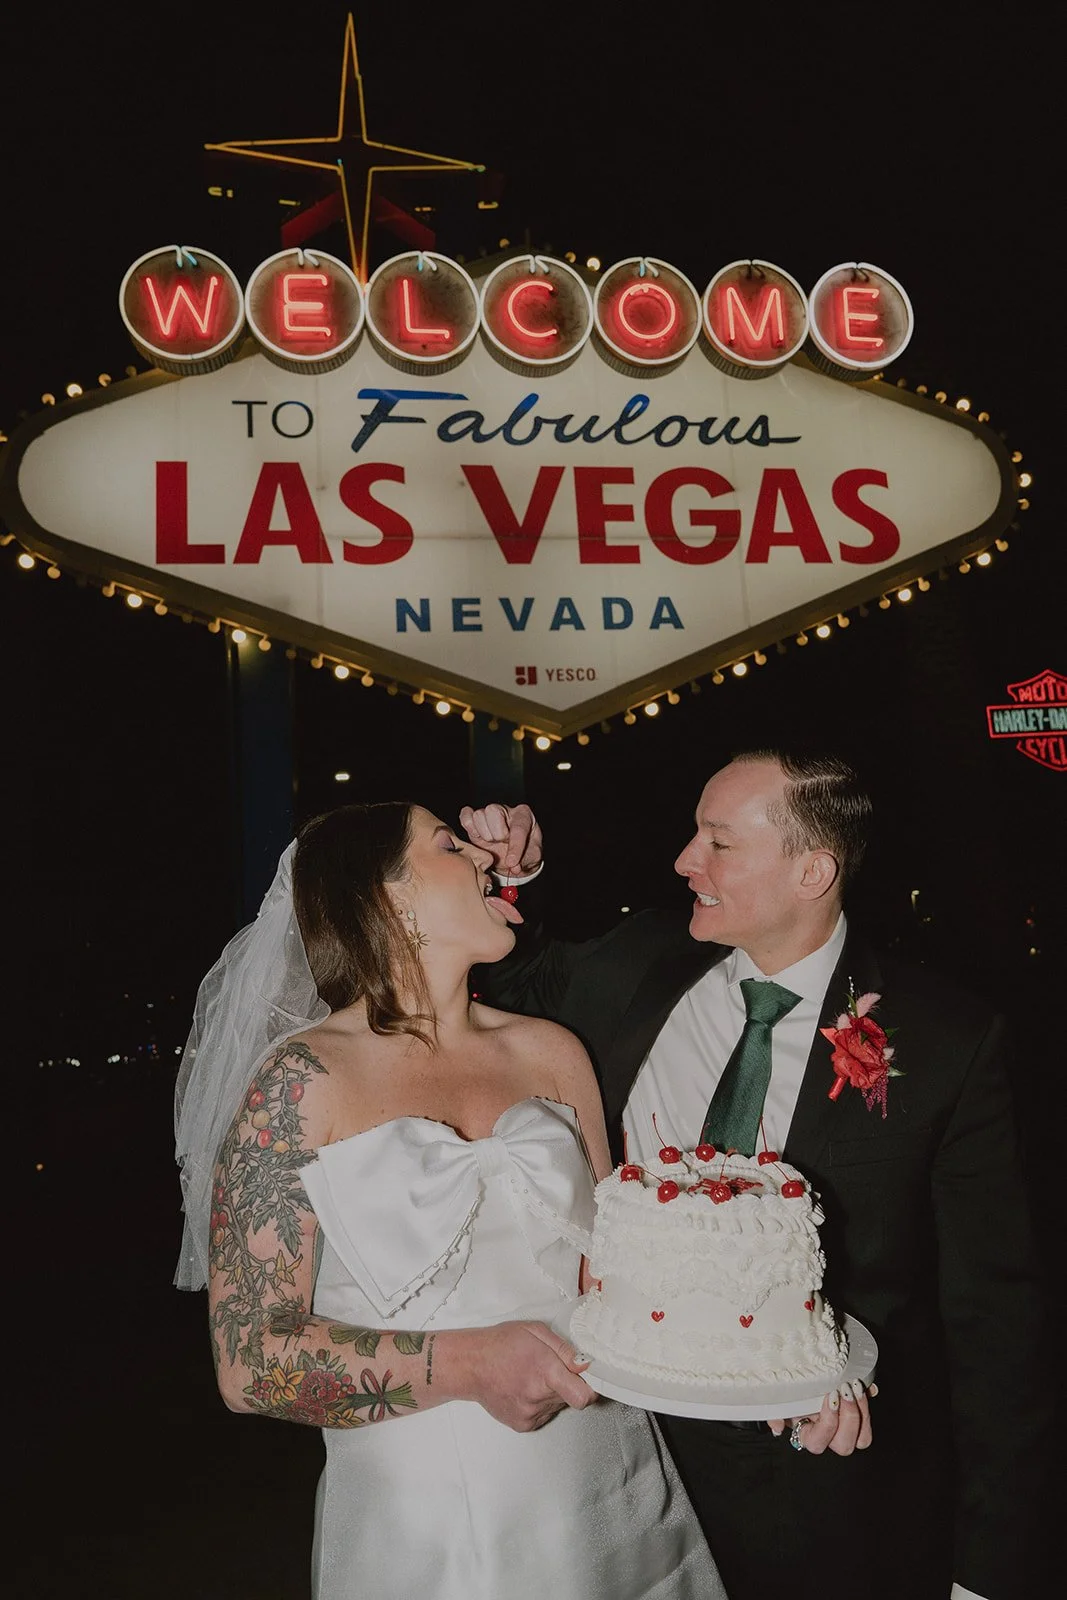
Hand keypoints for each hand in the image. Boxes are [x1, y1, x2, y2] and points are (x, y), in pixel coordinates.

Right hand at [455, 1320, 595, 1431]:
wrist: (471, 1366)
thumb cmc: (501, 1344)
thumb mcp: (537, 1331)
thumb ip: (565, 1350)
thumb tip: (586, 1365)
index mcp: (545, 1371)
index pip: (584, 1396)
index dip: (591, 1388)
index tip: (589, 1379)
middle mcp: (538, 1397)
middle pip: (572, 1398)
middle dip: (569, 1384)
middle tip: (551, 1369)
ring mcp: (529, 1414)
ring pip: (558, 1406)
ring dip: (553, 1393)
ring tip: (533, 1377)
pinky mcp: (523, 1424)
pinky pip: (544, 1414)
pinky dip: (540, 1403)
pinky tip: (525, 1389)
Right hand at [458, 802, 542, 876]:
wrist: (513, 858)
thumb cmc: (525, 853)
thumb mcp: (532, 858)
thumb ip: (524, 861)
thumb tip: (513, 867)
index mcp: (524, 815)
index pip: (518, 827)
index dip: (515, 846)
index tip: (512, 863)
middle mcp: (505, 810)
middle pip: (494, 811)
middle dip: (497, 834)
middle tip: (501, 844)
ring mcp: (488, 814)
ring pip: (479, 815)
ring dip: (484, 834)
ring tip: (491, 842)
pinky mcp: (474, 822)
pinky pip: (466, 816)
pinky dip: (468, 826)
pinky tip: (477, 837)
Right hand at [769, 1379, 875, 1455]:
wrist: (802, 1380)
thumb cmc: (789, 1392)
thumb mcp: (779, 1400)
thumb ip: (774, 1415)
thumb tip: (777, 1428)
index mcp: (807, 1435)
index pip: (818, 1443)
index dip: (828, 1422)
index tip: (829, 1396)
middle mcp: (828, 1438)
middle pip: (844, 1445)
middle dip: (849, 1417)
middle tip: (845, 1390)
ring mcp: (845, 1431)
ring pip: (862, 1439)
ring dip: (862, 1412)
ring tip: (856, 1387)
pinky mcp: (858, 1419)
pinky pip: (869, 1423)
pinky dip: (868, 1403)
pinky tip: (867, 1386)